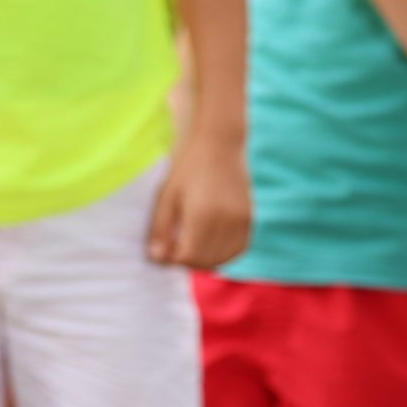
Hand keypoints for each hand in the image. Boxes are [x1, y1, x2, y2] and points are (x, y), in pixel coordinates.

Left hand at [147, 124, 252, 268]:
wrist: (219, 145)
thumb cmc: (187, 169)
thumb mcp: (166, 197)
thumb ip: (160, 230)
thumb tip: (157, 259)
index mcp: (203, 214)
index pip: (188, 256)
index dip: (173, 260)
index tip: (163, 253)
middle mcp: (226, 220)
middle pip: (205, 261)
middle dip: (187, 262)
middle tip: (174, 251)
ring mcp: (241, 221)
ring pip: (222, 259)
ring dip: (204, 261)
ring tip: (189, 248)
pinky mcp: (249, 219)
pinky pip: (238, 249)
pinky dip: (223, 255)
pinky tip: (209, 247)